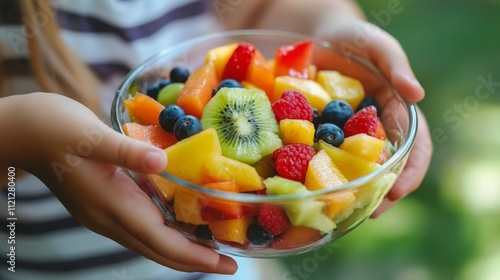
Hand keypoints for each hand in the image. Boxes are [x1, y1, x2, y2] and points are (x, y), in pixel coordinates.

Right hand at [3, 93, 236, 273]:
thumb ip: (126, 152)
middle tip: (231, 263)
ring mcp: (105, 214)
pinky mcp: (105, 205)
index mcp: (111, 205)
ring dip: (183, 250)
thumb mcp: (91, 135)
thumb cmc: (54, 128)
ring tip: (214, 250)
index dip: (194, 255)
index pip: (160, 240)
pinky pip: (142, 229)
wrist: (24, 132)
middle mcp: (109, 218)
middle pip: (159, 250)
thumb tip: (162, 162)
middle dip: (196, 261)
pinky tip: (182, 225)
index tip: (224, 263)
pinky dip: (167, 233)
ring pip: (150, 243)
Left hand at [313, 19, 431, 216]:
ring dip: (351, 189)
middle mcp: (372, 129)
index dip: (410, 170)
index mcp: (395, 113)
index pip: (413, 147)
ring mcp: (344, 134)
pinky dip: (317, 171)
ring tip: (343, 208)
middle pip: (385, 166)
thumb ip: (396, 65)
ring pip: (352, 167)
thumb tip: (417, 95)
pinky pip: (318, 154)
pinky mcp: (317, 133)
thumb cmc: (355, 38)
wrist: (319, 36)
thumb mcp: (378, 44)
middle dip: (382, 191)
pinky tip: (309, 184)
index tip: (399, 190)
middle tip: (371, 210)